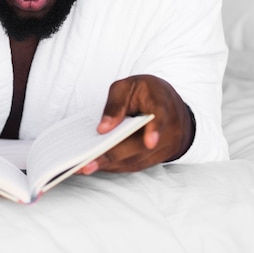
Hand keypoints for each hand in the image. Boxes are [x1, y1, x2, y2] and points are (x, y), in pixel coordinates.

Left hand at [79, 75, 193, 173]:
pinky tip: (96, 165)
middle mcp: (167, 129)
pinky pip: (134, 164)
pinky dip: (115, 166)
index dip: (155, 130)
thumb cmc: (145, 92)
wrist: (169, 104)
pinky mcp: (155, 158)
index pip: (160, 118)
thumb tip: (102, 128)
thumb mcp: (129, 85)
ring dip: (110, 165)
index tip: (149, 143)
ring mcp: (163, 147)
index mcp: (160, 104)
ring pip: (136, 159)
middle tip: (87, 163)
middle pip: (140, 146)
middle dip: (114, 155)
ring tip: (84, 167)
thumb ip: (115, 104)